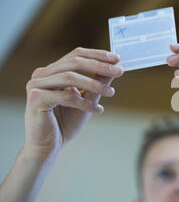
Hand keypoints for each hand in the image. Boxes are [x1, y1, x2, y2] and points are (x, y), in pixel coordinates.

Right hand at [23, 47, 123, 162]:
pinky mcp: (36, 99)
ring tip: (111, 92)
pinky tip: (97, 110)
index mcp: (52, 71)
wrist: (48, 147)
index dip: (97, 55)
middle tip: (119, 71)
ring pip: (70, 77)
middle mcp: (42, 75)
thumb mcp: (88, 99)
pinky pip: (66, 96)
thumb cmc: (65, 123)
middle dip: (99, 66)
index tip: (117, 59)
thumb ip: (98, 83)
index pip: (76, 55)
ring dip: (94, 84)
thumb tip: (114, 68)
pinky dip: (84, 103)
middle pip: (74, 62)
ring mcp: (36, 85)